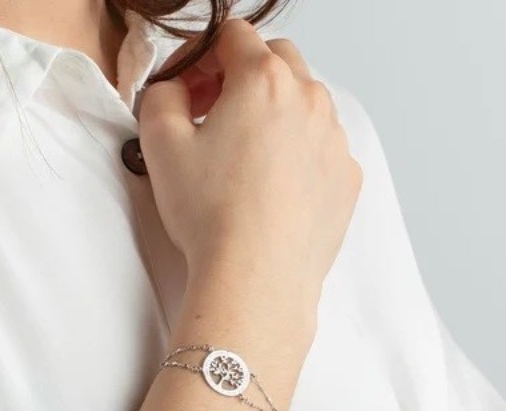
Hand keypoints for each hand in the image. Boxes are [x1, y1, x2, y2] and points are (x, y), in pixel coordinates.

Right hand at [138, 19, 362, 314]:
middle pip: (276, 61)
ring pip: (305, 104)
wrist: (256, 278)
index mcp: (264, 81)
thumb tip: (174, 90)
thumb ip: (160, 95)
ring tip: (243, 155)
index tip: (187, 87)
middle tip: (213, 114)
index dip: (200, 58)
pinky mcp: (345, 181)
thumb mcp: (160, 143)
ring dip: (273, 113)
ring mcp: (334, 142)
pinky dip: (298, 152)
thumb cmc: (213, 216)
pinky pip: (322, 148)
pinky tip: (272, 184)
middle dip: (241, 76)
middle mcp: (310, 102)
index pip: (233, 37)